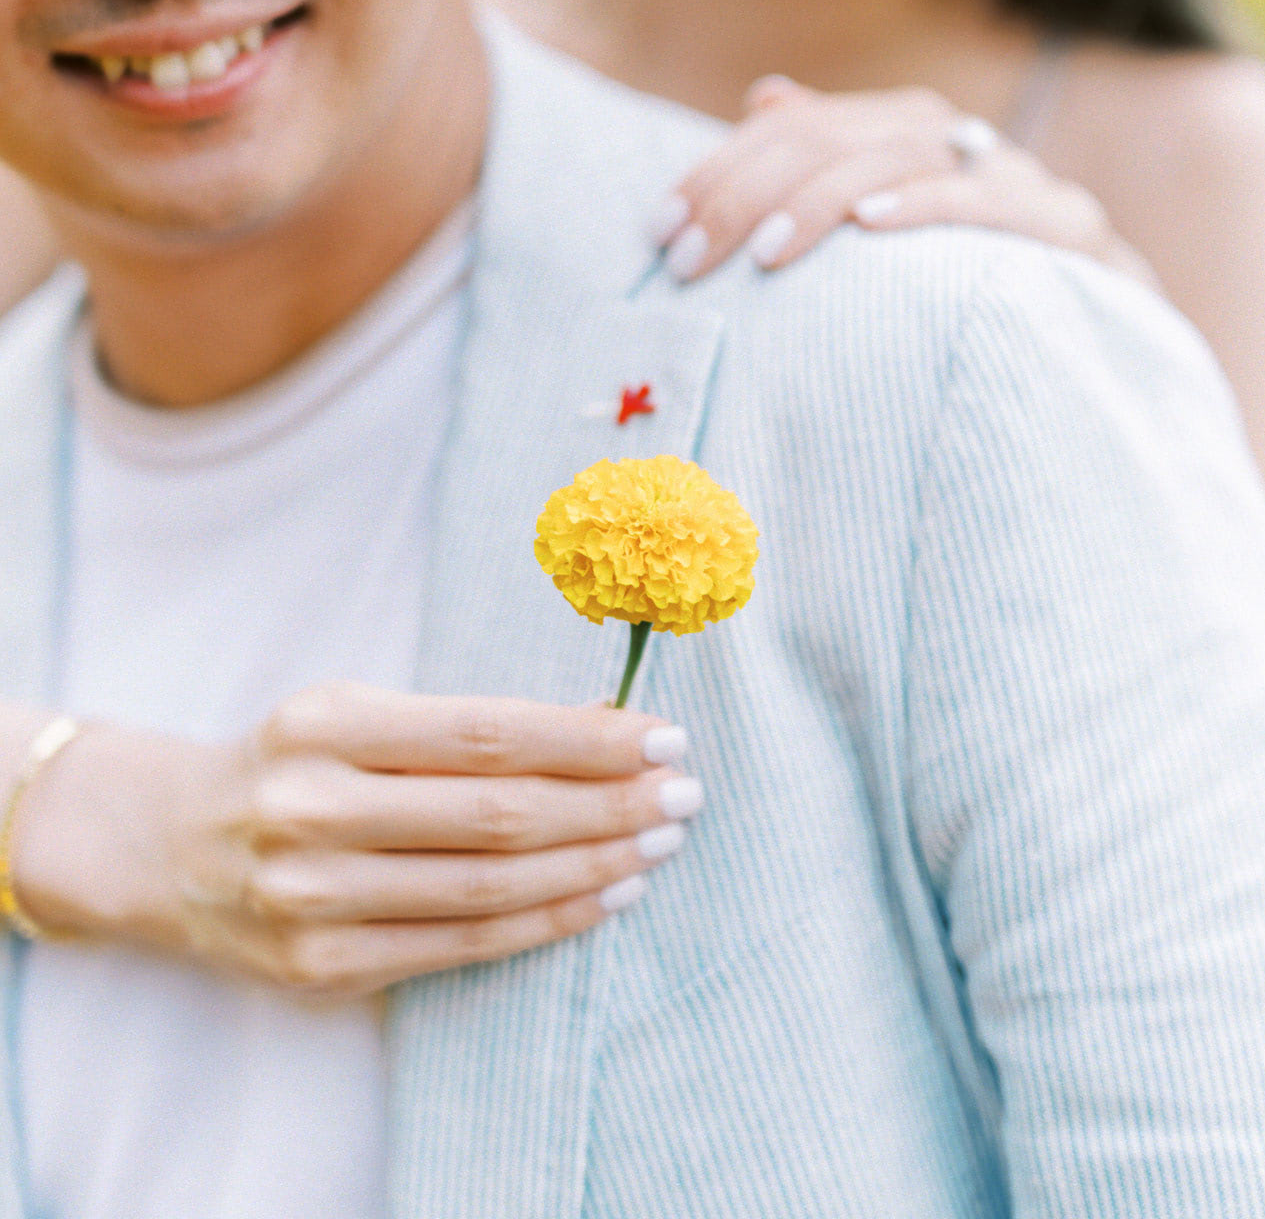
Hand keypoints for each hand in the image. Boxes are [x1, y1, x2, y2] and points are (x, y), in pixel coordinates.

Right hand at [8, 685, 697, 995]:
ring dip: (590, 863)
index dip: (584, 739)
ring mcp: (311, 897)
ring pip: (486, 886)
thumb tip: (602, 724)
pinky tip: (601, 896)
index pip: (486, 732)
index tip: (660, 734)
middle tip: (683, 792)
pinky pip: (457, 946)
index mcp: (326, 724)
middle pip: (497, 812)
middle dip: (606, 803)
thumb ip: (463, 724)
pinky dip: (541, 922)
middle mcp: (313, 808)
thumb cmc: (291, 762)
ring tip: (658, 842)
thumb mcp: (356, 714)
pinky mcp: (318, 966)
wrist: (165, 845)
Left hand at [655, 76, 1154, 286]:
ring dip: (823, 201)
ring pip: (902, 157)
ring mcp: (1014, 176)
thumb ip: (829, 159)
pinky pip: (992, 202)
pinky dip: (929, 206)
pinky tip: (871, 227)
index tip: (657, 229)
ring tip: (767, 255)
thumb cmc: (965, 282)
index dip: (718, 169)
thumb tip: (767, 94)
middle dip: (748, 194)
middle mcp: (954, 137)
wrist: (1102, 333)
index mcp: (902, 128)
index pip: (793, 126)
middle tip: (688, 259)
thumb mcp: (886, 224)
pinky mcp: (1068, 227)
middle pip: (834, 138)